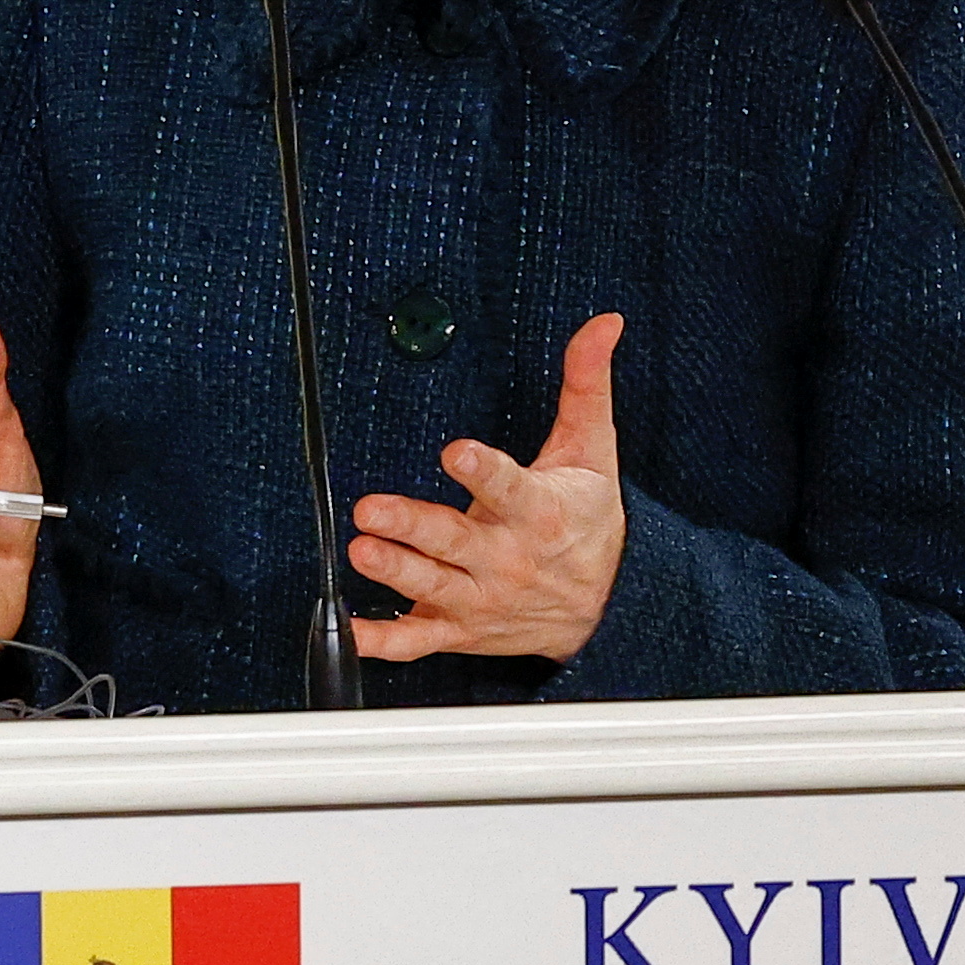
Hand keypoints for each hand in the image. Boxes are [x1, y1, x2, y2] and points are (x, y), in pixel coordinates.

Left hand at [352, 311, 628, 662]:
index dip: (484, 471)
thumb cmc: (589, 521)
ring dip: (395, 571)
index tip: (457, 451)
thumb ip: (585, 385)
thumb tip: (602, 324)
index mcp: (539, 513)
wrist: (612, 607)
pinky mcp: (459, 628)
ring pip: (432, 587)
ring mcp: (480, 598)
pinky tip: (351, 629)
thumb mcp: (593, 451)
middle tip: (372, 509)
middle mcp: (506, 559)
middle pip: (455, 541)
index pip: (510, 489)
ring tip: (360, 550)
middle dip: (413, 525)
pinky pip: (418, 640)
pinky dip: (384, 640)